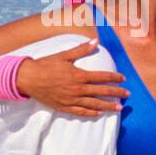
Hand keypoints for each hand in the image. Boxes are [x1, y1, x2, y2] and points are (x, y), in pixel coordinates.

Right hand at [14, 40, 128, 117]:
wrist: (28, 78)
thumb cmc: (46, 65)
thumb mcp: (64, 55)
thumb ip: (81, 50)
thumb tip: (95, 41)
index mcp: (79, 75)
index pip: (102, 77)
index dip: (114, 77)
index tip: (123, 78)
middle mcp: (77, 89)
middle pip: (102, 92)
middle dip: (116, 93)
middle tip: (127, 95)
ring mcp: (71, 100)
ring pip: (94, 104)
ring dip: (108, 106)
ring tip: (118, 108)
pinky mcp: (64, 107)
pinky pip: (81, 112)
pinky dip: (91, 113)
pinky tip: (99, 113)